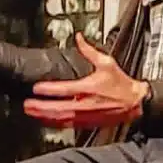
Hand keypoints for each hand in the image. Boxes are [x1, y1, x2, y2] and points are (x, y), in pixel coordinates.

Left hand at [24, 33, 149, 128]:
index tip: (36, 88)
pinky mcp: (87, 123)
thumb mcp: (107, 63)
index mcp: (89, 88)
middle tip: (27, 104)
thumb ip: (89, 51)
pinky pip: (67, 125)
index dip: (48, 90)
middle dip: (40, 107)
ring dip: (44, 116)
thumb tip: (79, 38)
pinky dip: (54, 123)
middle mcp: (85, 104)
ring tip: (31, 112)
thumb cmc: (121, 84)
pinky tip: (46, 120)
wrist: (134, 103)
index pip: (64, 90)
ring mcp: (85, 116)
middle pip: (58, 108)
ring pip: (60, 119)